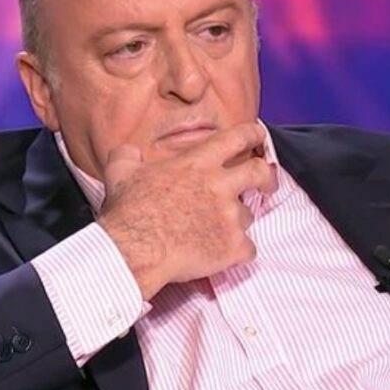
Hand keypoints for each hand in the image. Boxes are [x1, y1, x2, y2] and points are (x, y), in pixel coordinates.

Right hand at [97, 122, 277, 299]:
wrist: (133, 250)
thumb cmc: (129, 212)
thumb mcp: (121, 172)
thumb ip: (129, 155)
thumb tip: (129, 150)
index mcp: (198, 163)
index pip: (238, 137)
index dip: (253, 134)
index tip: (258, 136)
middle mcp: (220, 184)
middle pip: (260, 172)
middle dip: (268, 177)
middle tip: (267, 184)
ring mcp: (229, 216)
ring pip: (248, 216)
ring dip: (236, 222)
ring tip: (213, 231)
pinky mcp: (233, 246)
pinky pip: (248, 249)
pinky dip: (238, 253)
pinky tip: (221, 255)